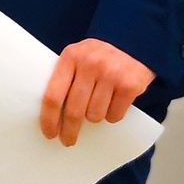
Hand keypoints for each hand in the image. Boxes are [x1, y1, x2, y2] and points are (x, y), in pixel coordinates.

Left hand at [40, 39, 156, 146]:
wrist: (133, 43)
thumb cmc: (99, 56)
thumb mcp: (78, 57)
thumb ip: (65, 77)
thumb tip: (51, 115)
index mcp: (71, 56)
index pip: (53, 95)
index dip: (49, 119)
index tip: (49, 133)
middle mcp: (90, 64)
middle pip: (74, 111)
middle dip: (69, 131)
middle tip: (68, 140)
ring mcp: (111, 74)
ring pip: (95, 115)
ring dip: (95, 117)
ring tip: (98, 104)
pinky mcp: (129, 85)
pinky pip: (114, 115)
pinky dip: (113, 114)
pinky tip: (114, 102)